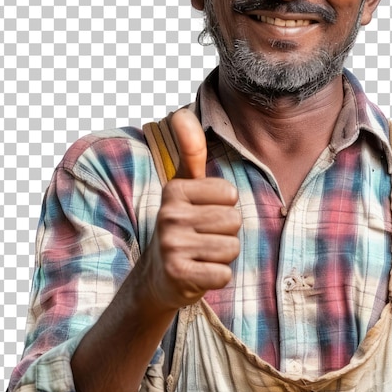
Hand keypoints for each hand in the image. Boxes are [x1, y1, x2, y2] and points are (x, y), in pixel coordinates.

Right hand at [143, 108, 240, 311]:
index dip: (224, 207)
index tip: (202, 214)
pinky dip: (218, 276)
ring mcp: (171, 246)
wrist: (158, 277)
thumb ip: (190, 151)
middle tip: (202, 238)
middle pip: (233, 221)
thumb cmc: (182, 225)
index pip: (231, 195)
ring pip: (232, 247)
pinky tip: (199, 273)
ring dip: (223, 255)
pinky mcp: (177, 275)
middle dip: (225, 233)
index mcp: (174, 189)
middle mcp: (168, 214)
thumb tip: (181, 113)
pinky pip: (224, 273)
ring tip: (201, 254)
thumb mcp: (185, 186)